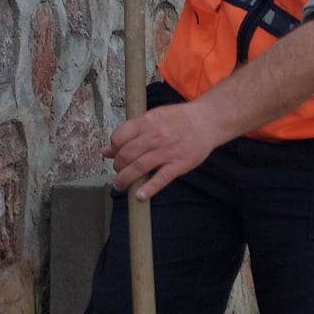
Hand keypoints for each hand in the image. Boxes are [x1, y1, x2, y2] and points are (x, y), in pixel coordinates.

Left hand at [106, 102, 222, 199]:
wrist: (208, 121)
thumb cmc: (180, 119)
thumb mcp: (153, 118)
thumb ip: (130, 133)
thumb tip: (105, 151)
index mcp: (147, 122)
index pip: (119, 137)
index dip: (113, 149)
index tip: (115, 155)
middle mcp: (156, 136)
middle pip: (127, 155)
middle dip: (118, 166)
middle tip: (119, 172)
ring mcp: (168, 151)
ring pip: (139, 167)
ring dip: (125, 179)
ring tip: (121, 185)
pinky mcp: (180, 164)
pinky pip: (161, 178)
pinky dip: (149, 188)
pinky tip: (140, 195)